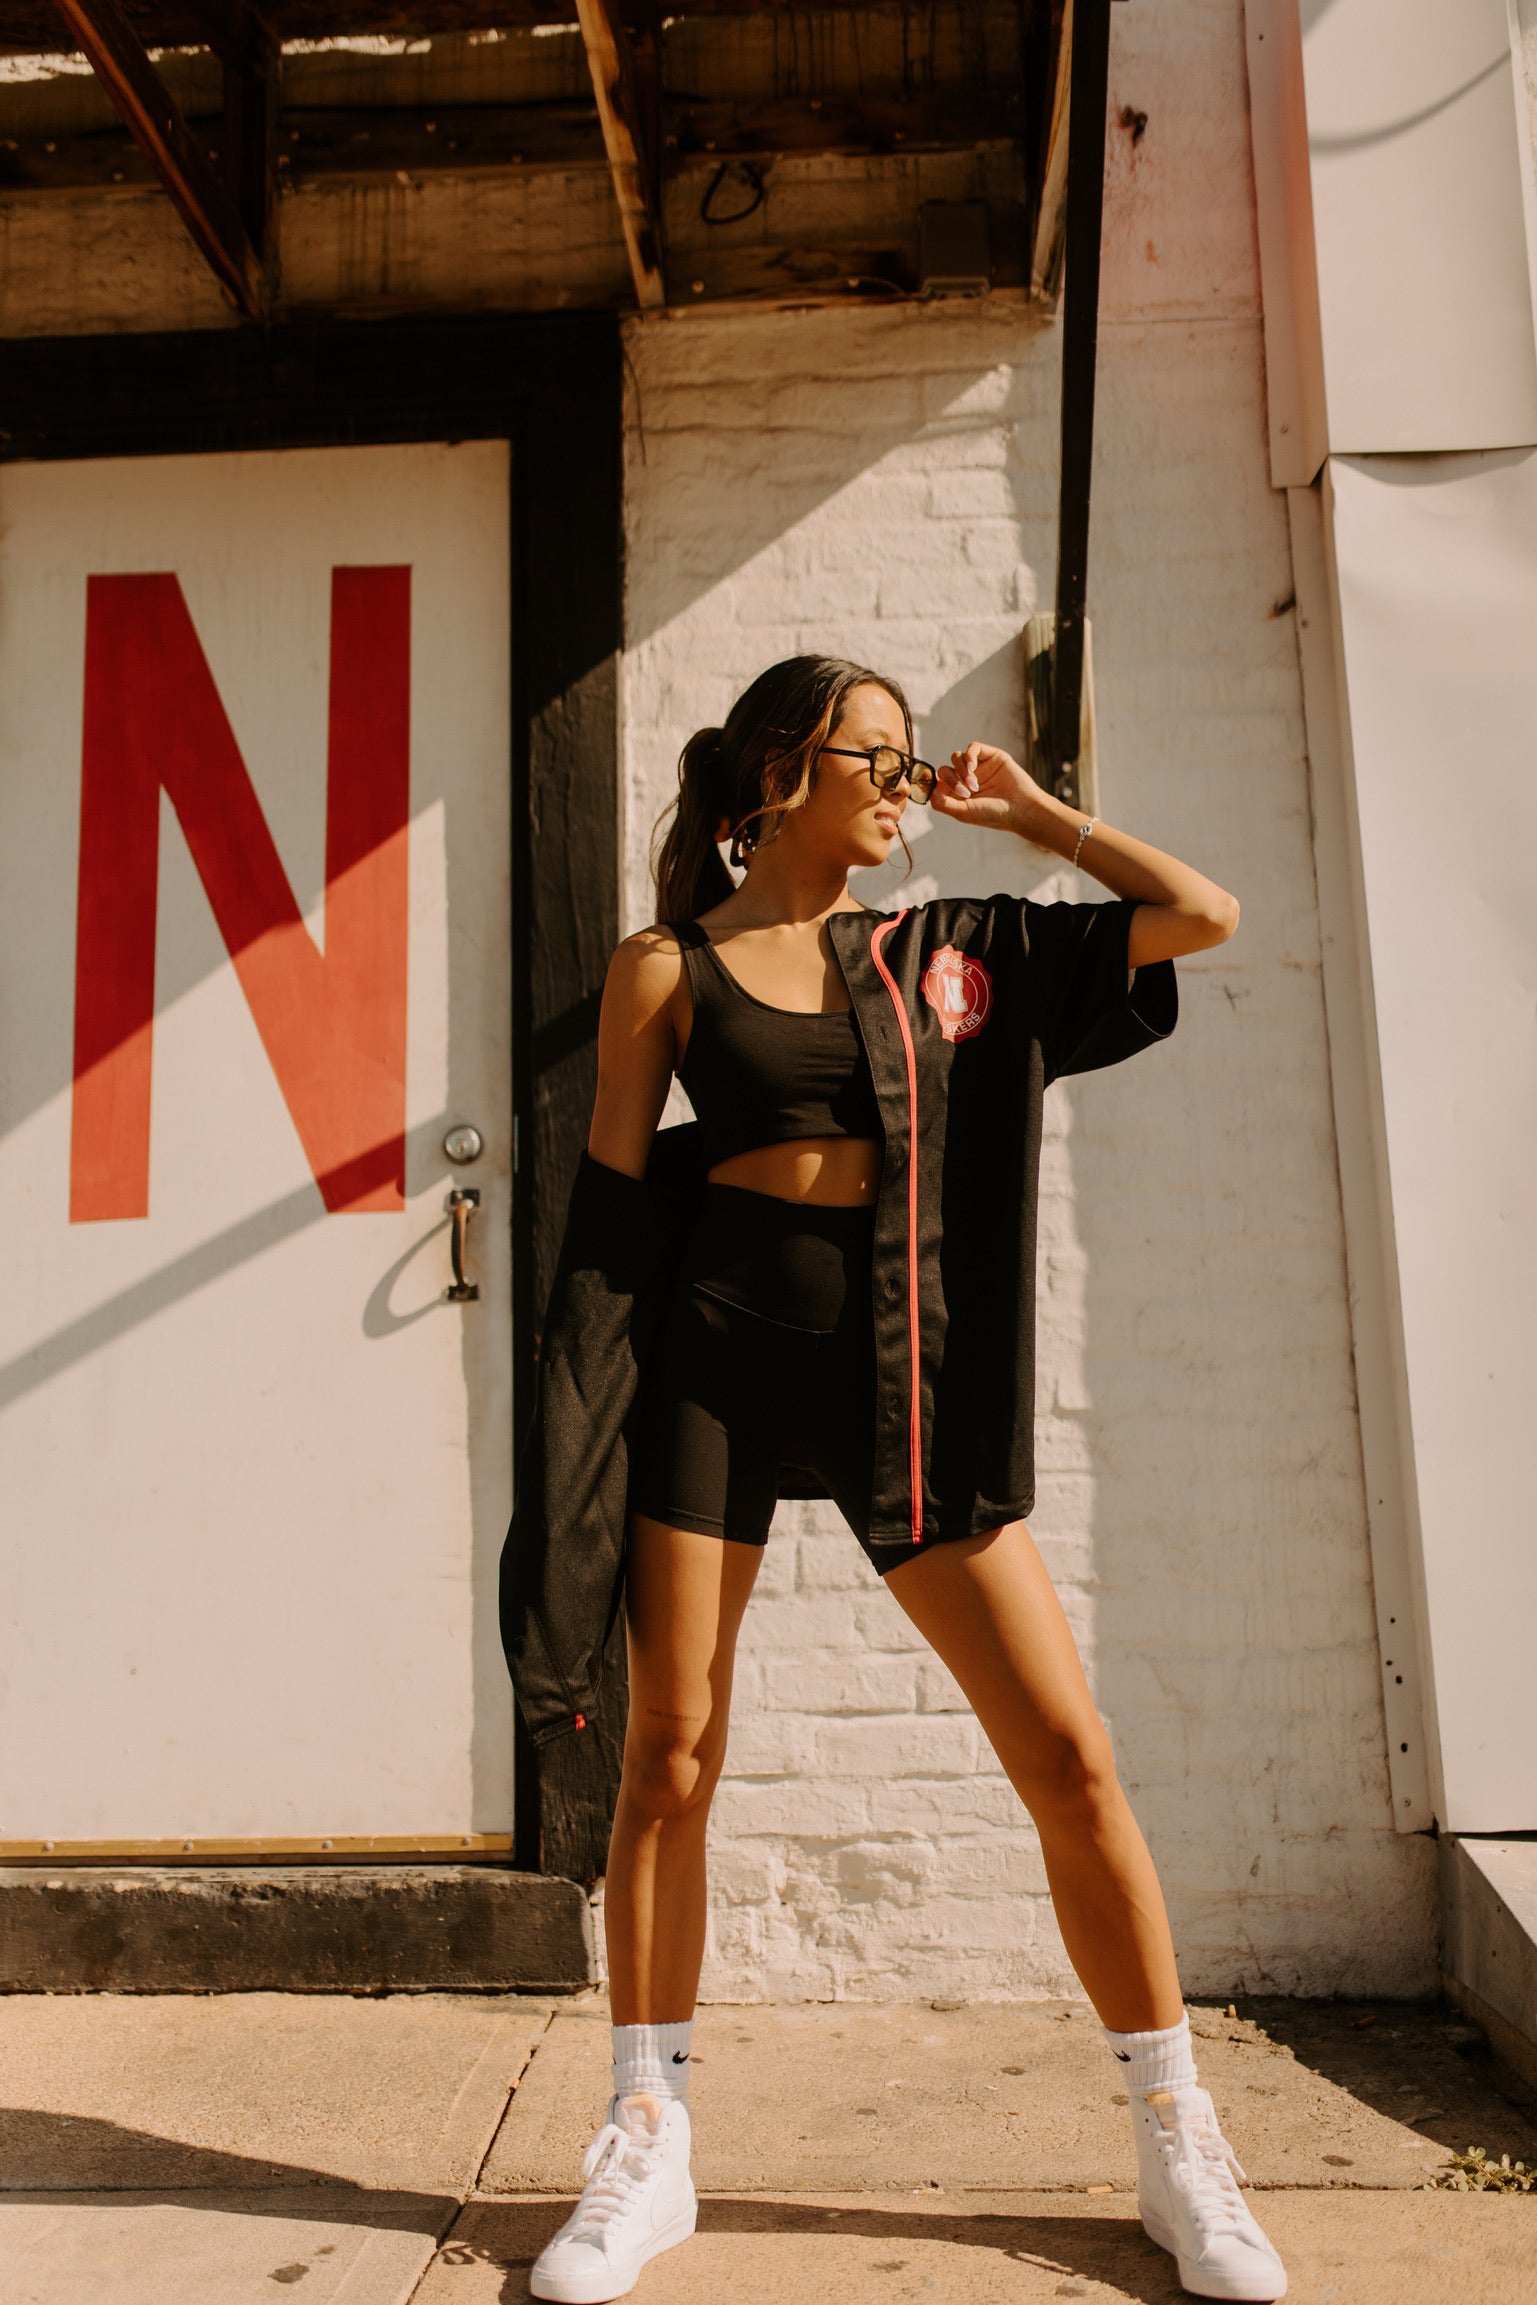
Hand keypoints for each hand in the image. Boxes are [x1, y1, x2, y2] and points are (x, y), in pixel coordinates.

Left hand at [931, 741, 1063, 845]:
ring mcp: (979, 767)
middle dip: (951, 780)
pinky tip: (973, 768)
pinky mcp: (991, 756)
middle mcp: (966, 779)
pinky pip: (973, 747)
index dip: (935, 784)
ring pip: (956, 757)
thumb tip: (928, 790)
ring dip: (960, 769)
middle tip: (966, 792)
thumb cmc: (993, 815)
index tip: (941, 791)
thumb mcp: (963, 813)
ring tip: (974, 785)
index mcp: (958, 794)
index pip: (938, 782)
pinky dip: (969, 755)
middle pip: (945, 770)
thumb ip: (942, 803)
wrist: (1021, 808)